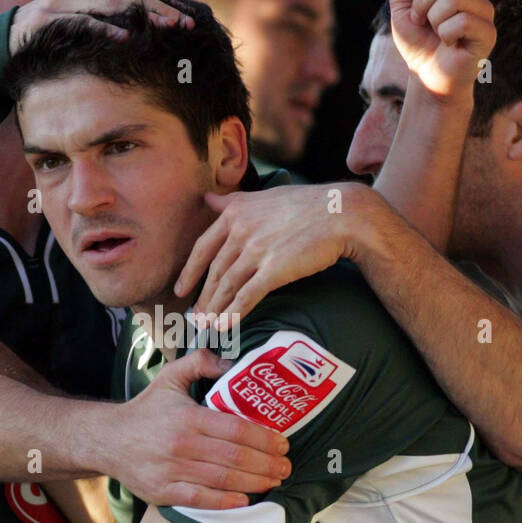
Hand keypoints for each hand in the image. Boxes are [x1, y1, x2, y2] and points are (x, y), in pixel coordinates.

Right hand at [9, 0, 194, 52]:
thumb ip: (104, 26)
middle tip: (187, 24)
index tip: (188, 20)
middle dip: (161, 9)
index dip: (163, 4)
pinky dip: (106, 29)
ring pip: (110, 4)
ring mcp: (62, 2)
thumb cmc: (44, 42)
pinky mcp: (49, 19)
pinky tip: (126, 37)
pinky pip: (82, 22)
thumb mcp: (78, 29)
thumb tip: (139, 38)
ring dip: (143, 16)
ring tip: (167, 28)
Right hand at [110, 349, 290, 509]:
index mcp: (188, 417)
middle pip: (236, 457)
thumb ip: (200, 363)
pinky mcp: (162, 492)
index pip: (237, 428)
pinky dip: (225, 502)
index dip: (265, 438)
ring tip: (274, 482)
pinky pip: (200, 499)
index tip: (283, 443)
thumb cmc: (146, 410)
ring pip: (223, 479)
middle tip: (285, 467)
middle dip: (267, 464)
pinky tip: (244, 500)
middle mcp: (181, 444)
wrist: (107, 439)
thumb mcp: (169, 378)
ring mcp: (171, 470)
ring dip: (255, 483)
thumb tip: (230, 363)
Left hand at [176, 183, 390, 327]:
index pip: (203, 247)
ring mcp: (257, 251)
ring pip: (227, 286)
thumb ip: (234, 201)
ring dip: (215, 310)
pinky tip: (225, 327)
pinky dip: (233, 314)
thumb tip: (207, 196)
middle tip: (195, 317)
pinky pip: (247, 296)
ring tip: (208, 326)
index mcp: (236, 213)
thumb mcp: (265, 195)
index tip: (181, 289)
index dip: (189, 271)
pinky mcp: (274, 269)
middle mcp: (241, 231)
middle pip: (214, 271)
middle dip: (203, 297)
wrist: (341, 214)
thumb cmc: (307, 204)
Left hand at [386, 0, 495, 99]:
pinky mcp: (489, 31)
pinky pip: (462, 20)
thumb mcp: (402, 11)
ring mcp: (484, 9)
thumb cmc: (418, 42)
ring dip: (434, 17)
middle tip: (422, 21)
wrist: (428, 76)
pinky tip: (449, 44)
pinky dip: (446, 35)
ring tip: (436, 32)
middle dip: (422, 1)